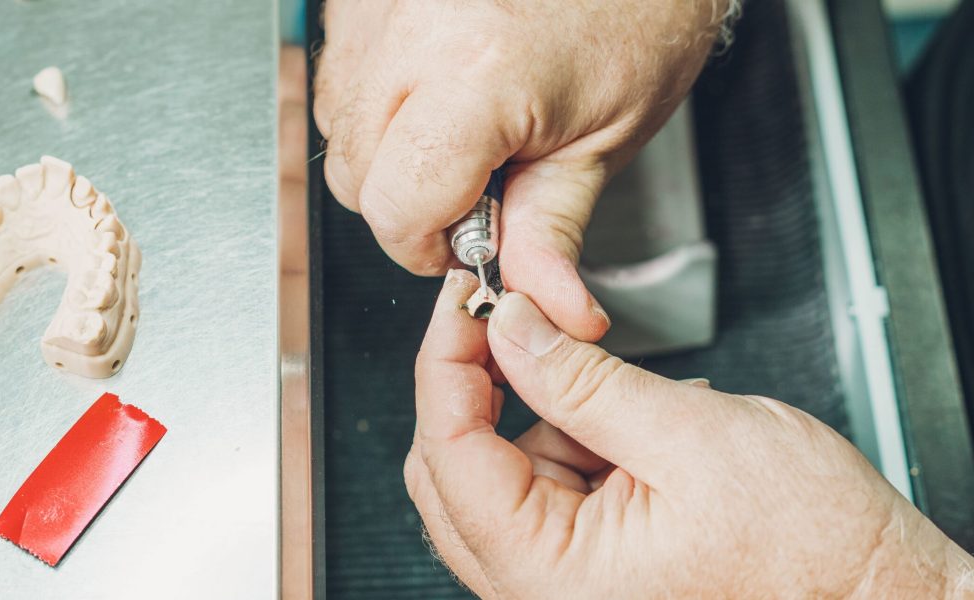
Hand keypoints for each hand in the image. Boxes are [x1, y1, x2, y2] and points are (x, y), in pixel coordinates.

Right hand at [314, 0, 728, 340]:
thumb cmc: (637, 17)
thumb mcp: (605, 141)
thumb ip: (552, 231)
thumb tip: (543, 305)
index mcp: (478, 75)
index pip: (396, 208)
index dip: (427, 246)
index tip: (464, 242)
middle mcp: (414, 30)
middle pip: (351, 173)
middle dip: (405, 201)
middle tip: (473, 184)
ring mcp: (381, 3)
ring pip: (335, 121)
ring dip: (384, 147)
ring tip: (459, 126)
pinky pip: (340, 68)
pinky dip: (377, 94)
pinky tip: (434, 85)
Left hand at [405, 270, 973, 597]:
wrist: (880, 597)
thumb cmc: (814, 551)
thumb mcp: (690, 435)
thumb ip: (582, 380)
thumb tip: (510, 330)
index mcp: (552, 577)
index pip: (449, 454)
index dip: (447, 361)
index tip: (463, 301)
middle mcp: (543, 595)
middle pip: (455, 471)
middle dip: (486, 386)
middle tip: (522, 322)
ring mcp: (563, 587)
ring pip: (500, 475)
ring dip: (546, 417)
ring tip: (635, 405)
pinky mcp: (589, 571)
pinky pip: (546, 491)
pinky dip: (576, 444)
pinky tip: (636, 432)